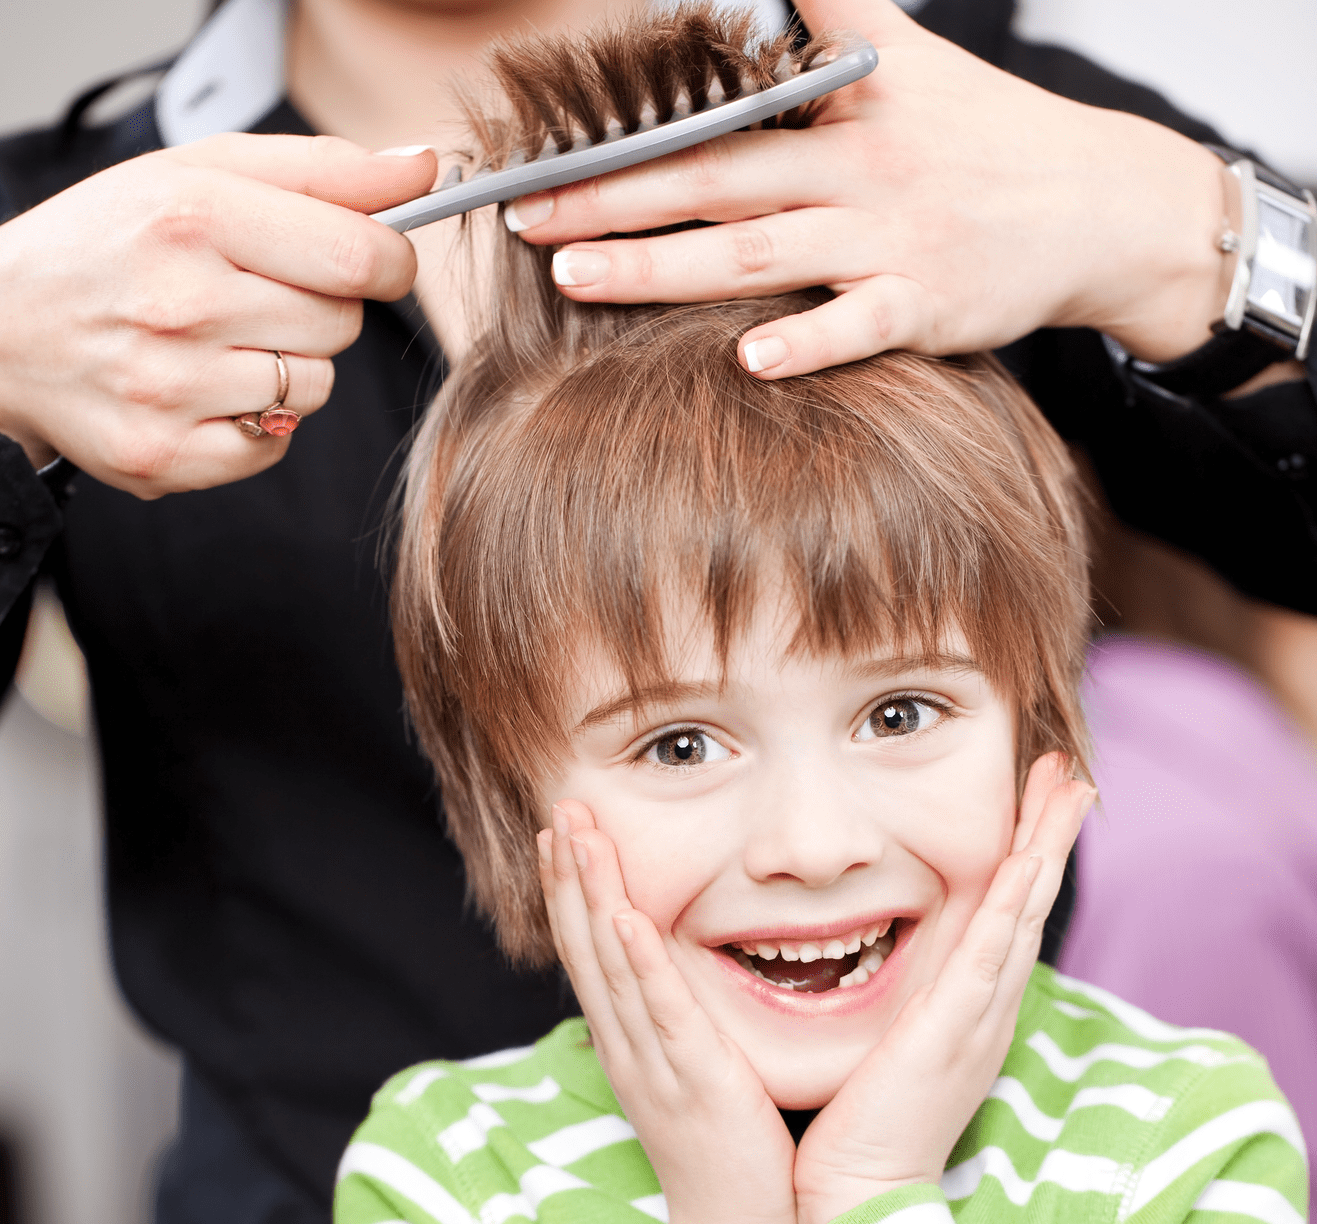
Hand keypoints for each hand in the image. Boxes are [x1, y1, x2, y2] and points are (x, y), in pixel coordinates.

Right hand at [0, 134, 435, 491]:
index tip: (378, 260)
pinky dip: (256, 426)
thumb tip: (423, 169)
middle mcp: (180, 304)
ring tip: (222, 343)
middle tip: (258, 296)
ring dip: (289, 367)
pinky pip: (273, 449)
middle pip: (343, 325)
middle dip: (322, 309)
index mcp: (192, 216)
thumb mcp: (201, 174)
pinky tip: (204, 392)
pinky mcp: (163, 455)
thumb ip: (322, 172)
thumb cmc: (112, 244)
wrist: (3, 328)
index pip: (359, 254)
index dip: (389, 261)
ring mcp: (169, 388)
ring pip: (315, 390)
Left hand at [506, 0, 1228, 372]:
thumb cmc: (986, 137)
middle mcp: (855, 171)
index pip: (716, 120)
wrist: (1098, 203)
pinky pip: (860, 326)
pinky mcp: (929, 305)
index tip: (543, 155)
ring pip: (761, 254)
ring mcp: (891, 240)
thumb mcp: (911, 55)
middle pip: (715, 182)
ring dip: (667, 266)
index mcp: (840, 112)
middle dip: (613, 199)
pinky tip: (749, 359)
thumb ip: (832, 15)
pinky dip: (809, 342)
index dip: (627, 137)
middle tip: (526, 219)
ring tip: (581, 278)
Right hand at [541, 800, 799, 1223]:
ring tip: (577, 836)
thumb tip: (667, 973)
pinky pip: (660, 1011)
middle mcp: (626, 1045)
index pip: (587, 951)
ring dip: (591, 895)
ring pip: (610, 965)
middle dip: (569, 874)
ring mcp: (653, 1061)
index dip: (570, 890)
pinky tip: (624, 917)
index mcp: (626, 1041)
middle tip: (560, 809)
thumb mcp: (687, 1071)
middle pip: (585, 945)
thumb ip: (673, 1021)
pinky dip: (638, 961)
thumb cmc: (725, 1148)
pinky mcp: (693, 1078)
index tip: (561, 833)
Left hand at [792, 754, 1095, 1223]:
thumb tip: (877, 954)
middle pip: (1030, 904)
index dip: (1029, 855)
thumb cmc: (864, 1123)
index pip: (1008, 915)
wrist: (862, 1193)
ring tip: (1069, 790)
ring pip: (1022, 916)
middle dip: (1051, 835)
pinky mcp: (952, 1032)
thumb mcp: (893, 1043)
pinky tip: (1027, 863)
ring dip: (1046, 848)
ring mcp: (976, 1017)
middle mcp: (987, 1006)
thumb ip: (901, 1000)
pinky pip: (989, 957)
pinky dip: (1011, 908)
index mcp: (971, 1007)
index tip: (1039, 801)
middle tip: (1071, 774)